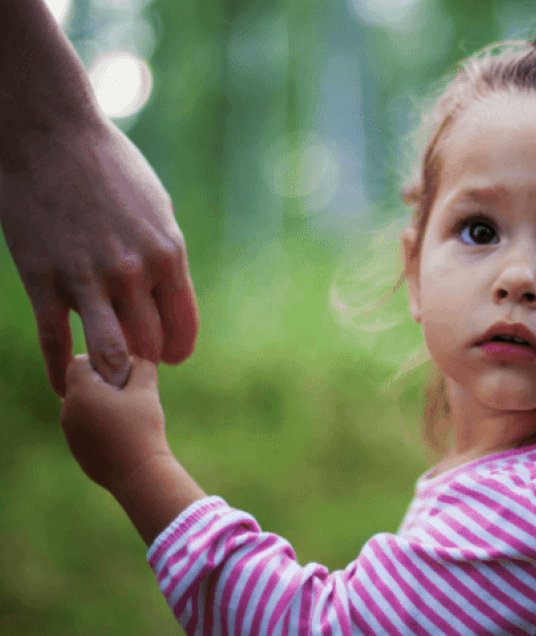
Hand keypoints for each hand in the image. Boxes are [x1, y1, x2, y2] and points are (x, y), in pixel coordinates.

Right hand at [0, 117, 198, 395]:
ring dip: (111, 371)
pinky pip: (55, 343)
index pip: (183, 328)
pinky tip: (66, 385)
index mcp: (168, 255)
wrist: (48, 133)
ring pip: (108, 356)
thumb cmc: (110, 167)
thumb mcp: (156, 210)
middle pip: (149, 347)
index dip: (177, 350)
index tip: (169, 356)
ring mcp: (87, 280)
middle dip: (144, 359)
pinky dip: (62, 372)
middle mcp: (133, 274)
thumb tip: (165, 298)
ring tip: (107, 374)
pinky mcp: (43, 281)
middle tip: (134, 359)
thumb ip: (164, 257)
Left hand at [60, 354, 170, 492]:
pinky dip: (101, 424)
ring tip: (129, 416)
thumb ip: (142, 365)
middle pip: (81, 383)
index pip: (80, 361)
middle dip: (103, 383)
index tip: (122, 374)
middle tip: (130, 394)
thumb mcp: (148, 390)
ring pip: (83, 405)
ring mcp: (70, 432)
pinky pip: (86, 426)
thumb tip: (136, 359)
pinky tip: (123, 434)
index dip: (101, 361)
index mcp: (81, 392)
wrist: (139, 474)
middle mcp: (68, 410)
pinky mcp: (77, 449)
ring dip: (102, 403)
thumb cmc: (142, 429)